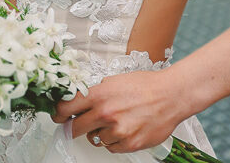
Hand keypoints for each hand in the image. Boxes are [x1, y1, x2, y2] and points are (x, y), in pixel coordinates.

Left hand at [54, 69, 188, 153]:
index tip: (58, 116)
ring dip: (99, 133)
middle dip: (73, 127)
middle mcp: (105, 113)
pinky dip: (114, 141)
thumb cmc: (143, 85)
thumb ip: (92, 93)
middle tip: (75, 125)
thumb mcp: (111, 81)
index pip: (65, 108)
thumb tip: (74, 102)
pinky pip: (111, 147)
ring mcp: (118, 130)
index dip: (58, 114)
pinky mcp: (131, 143)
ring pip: (95, 139)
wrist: (171, 95)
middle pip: (75, 128)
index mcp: (97, 94)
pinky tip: (123, 130)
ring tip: (113, 122)